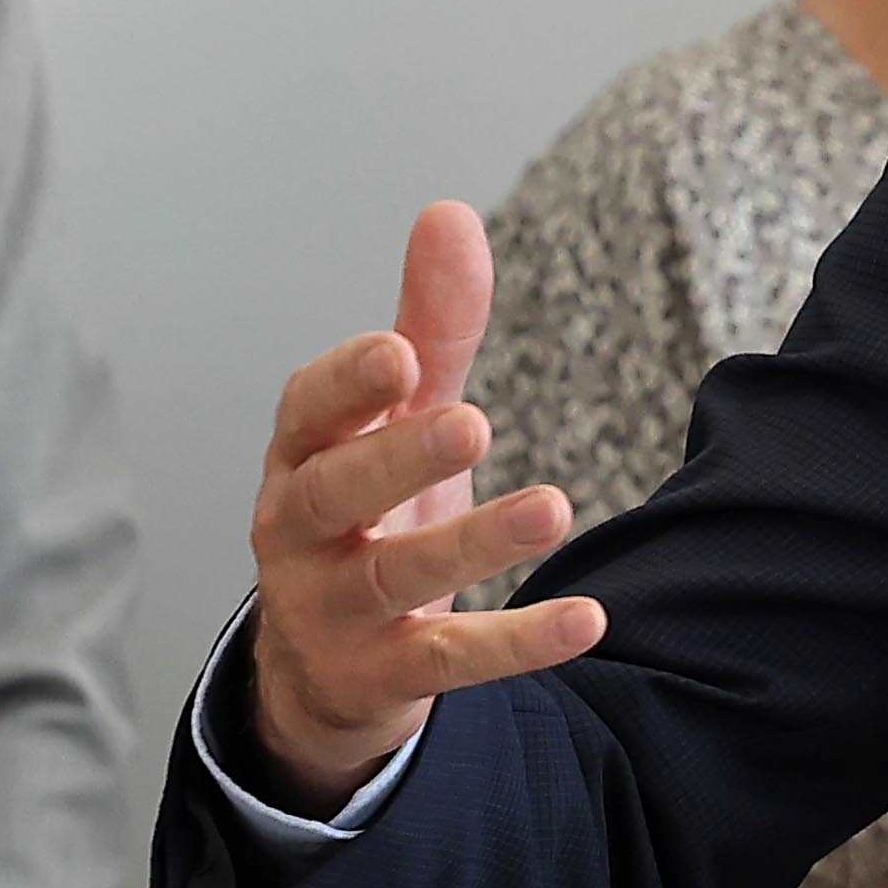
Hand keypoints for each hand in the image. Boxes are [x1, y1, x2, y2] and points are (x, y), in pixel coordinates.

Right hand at [242, 202, 603, 803]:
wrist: (324, 663)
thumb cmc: (366, 509)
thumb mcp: (396, 418)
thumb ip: (429, 326)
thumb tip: (449, 211)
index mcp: (303, 455)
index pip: (307, 412)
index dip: (346, 385)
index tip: (399, 355)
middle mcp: (300, 530)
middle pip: (335, 491)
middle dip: (396, 457)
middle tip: (471, 423)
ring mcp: (332, 608)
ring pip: (392, 576)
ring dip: (472, 543)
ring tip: (551, 506)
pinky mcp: (380, 675)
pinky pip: (447, 660)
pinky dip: (516, 643)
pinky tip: (587, 620)